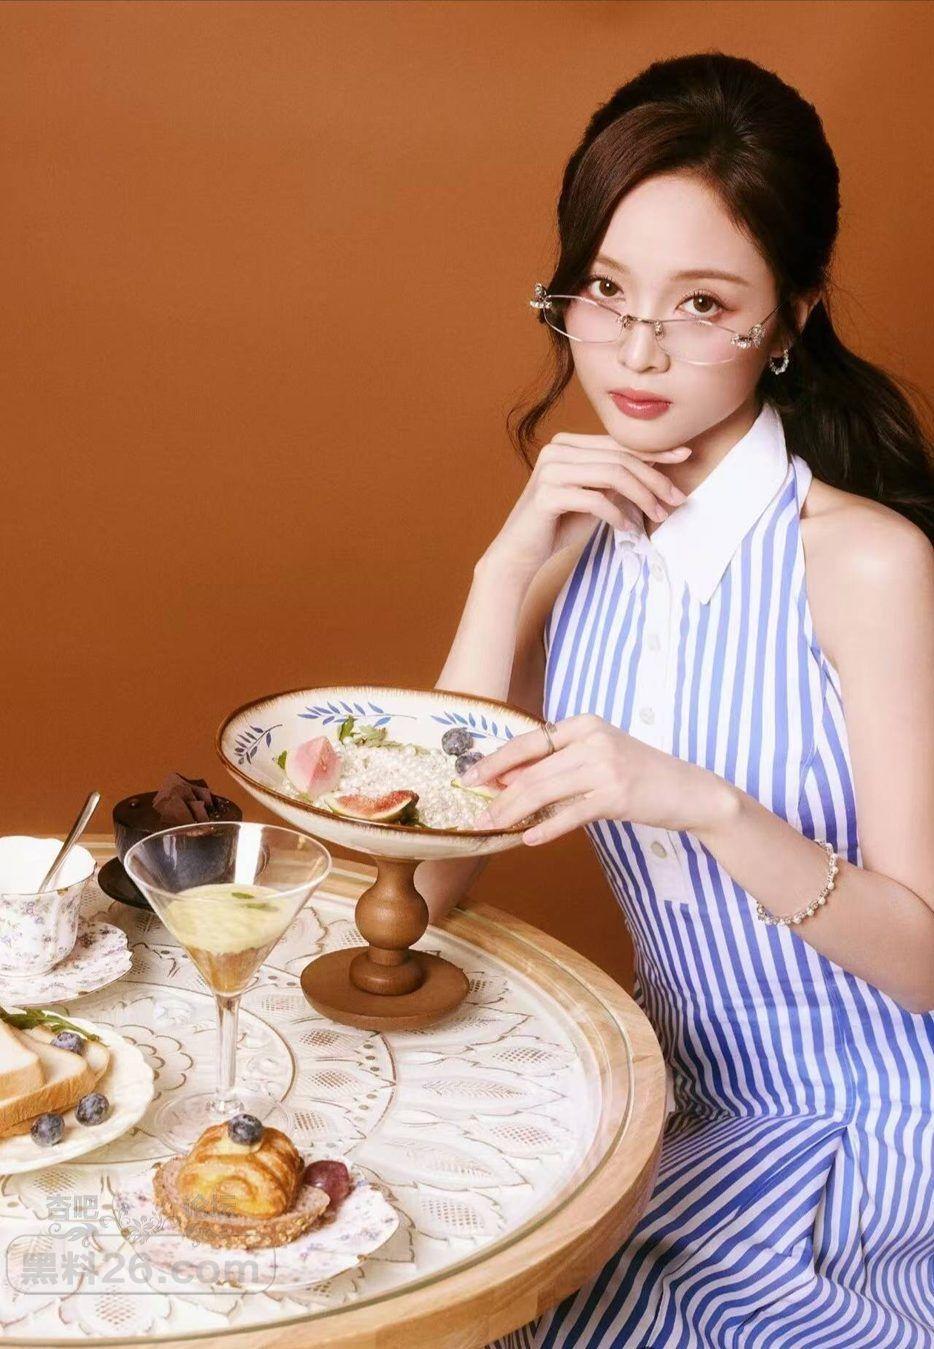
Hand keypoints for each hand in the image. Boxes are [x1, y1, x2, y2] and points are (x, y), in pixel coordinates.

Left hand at [465, 714, 733, 843]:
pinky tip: (528, 837)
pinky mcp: (616, 795)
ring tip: (493, 828)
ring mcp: (605, 766)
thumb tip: (508, 781)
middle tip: (477, 815)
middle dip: (499, 795)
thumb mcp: (598, 759)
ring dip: (513, 813)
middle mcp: (592, 739)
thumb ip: (557, 765)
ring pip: (544, 791)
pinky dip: (546, 827)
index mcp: (584, 724)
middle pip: (532, 770)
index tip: (470, 777)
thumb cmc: (639, 776)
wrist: (689, 791)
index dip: (496, 761)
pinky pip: (570, 814)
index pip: (528, 741)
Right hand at [483, 432, 691, 577]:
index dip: (654, 451)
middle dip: (654, 478)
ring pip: (612, 475)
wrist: (518, 554)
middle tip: (676, 499)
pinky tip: (628, 529)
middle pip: (619, 458)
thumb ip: (614, 482)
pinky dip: (617, 515)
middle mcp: (556, 450)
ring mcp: (550, 470)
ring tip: (658, 516)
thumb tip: (655, 475)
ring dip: (642, 497)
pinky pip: (595, 500)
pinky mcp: (547, 494)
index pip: (618, 444)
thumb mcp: (592, 498)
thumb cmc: (557, 526)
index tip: (684, 458)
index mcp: (567, 444)